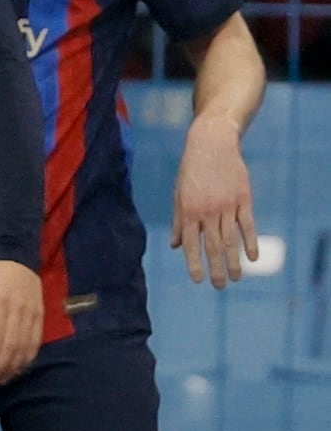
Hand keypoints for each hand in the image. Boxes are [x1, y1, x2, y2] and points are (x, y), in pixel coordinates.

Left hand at [0, 259, 42, 384]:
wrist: (18, 258)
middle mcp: (18, 310)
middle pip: (12, 346)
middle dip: (1, 366)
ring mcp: (32, 314)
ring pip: (25, 347)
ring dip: (14, 366)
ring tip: (2, 378)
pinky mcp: (40, 317)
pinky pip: (36, 342)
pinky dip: (27, 358)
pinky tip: (18, 367)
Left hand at [173, 112, 257, 287]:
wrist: (211, 144)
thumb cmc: (191, 171)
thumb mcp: (179, 194)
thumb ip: (179, 221)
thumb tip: (176, 246)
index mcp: (189, 211)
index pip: (192, 243)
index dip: (194, 263)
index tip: (199, 280)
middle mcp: (208, 211)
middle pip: (214, 246)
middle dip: (216, 268)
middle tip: (220, 286)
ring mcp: (227, 205)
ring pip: (231, 239)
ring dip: (234, 261)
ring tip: (236, 277)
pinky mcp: (243, 199)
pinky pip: (248, 225)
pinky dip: (251, 242)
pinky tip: (253, 258)